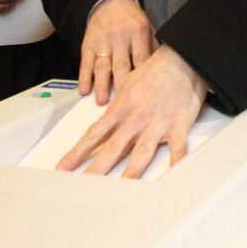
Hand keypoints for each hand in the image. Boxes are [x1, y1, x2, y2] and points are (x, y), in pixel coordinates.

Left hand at [58, 45, 208, 178]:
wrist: (182, 57)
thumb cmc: (156, 69)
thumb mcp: (128, 82)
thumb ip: (117, 102)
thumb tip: (106, 114)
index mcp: (121, 108)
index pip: (95, 135)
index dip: (78, 152)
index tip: (64, 167)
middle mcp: (136, 118)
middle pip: (113, 148)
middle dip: (96, 169)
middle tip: (83, 186)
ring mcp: (157, 122)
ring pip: (141, 153)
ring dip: (130, 173)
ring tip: (120, 190)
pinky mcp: (178, 124)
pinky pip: (177, 148)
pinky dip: (175, 163)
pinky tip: (171, 176)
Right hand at [80, 0, 158, 104]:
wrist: (110, 2)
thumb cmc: (133, 20)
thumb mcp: (148, 28)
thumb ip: (154, 48)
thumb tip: (164, 71)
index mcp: (138, 32)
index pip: (142, 59)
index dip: (143, 79)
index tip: (145, 96)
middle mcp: (120, 37)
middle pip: (121, 65)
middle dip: (122, 86)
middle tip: (123, 105)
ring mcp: (103, 41)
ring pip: (102, 66)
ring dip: (102, 84)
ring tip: (102, 101)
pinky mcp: (88, 44)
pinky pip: (85, 62)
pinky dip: (84, 77)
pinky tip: (84, 90)